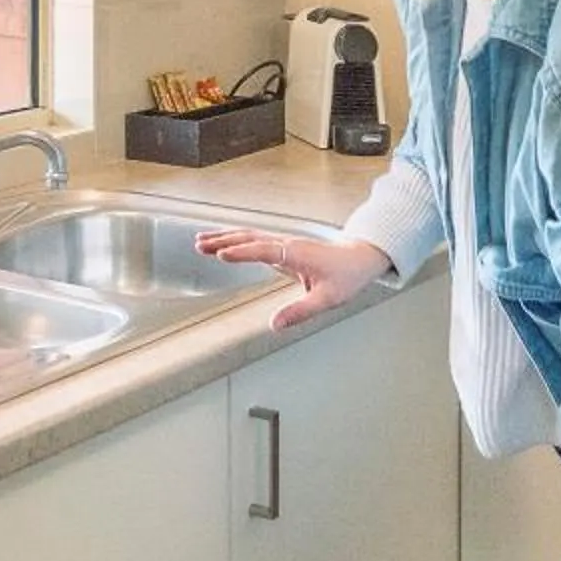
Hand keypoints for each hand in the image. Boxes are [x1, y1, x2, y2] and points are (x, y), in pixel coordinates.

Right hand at [191, 227, 388, 330]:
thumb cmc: (347, 275)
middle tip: (200, 244)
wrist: (360, 258)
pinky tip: (224, 244)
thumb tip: (275, 324)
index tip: (220, 254)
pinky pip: (255, 239)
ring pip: (250, 235)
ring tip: (202, 241)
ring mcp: (285, 243)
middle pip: (249, 237)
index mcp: (296, 253)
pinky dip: (236, 240)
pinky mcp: (283, 247)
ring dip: (225, 237)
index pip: (263, 250)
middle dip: (223, 240)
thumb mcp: (327, 299)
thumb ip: (300, 311)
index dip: (241, 252)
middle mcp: (288, 244)